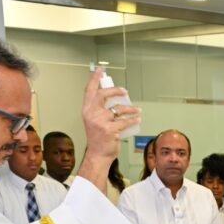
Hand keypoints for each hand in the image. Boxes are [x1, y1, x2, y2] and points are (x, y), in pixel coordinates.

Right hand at [76, 70, 140, 189]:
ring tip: (137, 110)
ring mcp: (100, 122)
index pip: (89, 90)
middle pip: (103, 95)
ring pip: (118, 109)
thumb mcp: (94, 120)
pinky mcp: (110, 130)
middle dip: (115, 90)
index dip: (94, 78)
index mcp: (86, 110)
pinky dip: (134, 119)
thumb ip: (100, 109)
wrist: (98, 155)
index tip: (100, 69)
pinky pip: (125, 121)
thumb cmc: (98, 138)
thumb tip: (115, 98)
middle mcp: (91, 114)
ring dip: (131, 109)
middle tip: (124, 91)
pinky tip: (138, 119)